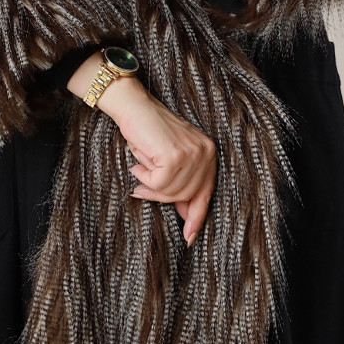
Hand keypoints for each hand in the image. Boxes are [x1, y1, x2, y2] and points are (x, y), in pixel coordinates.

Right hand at [101, 80, 217, 246]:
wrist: (134, 106)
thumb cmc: (148, 131)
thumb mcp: (171, 159)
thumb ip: (182, 183)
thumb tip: (186, 216)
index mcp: (209, 152)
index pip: (206, 192)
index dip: (197, 216)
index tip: (189, 236)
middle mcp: (206, 152)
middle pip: (187, 195)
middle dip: (162, 197)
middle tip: (142, 190)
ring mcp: (192, 154)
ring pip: (171, 191)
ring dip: (151, 186)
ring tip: (140, 171)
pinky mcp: (175, 156)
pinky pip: (158, 184)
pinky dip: (144, 177)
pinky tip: (138, 164)